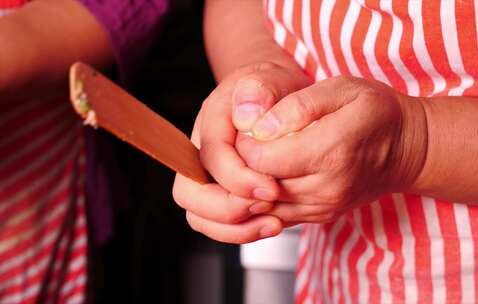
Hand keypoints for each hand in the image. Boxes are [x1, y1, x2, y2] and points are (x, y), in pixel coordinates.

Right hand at [172, 62, 311, 242]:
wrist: (276, 97)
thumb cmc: (273, 89)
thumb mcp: (271, 78)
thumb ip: (259, 90)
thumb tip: (247, 113)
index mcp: (210, 122)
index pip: (210, 158)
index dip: (238, 179)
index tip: (272, 188)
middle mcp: (201, 152)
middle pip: (190, 194)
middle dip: (228, 209)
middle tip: (267, 206)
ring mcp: (207, 176)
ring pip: (199, 216)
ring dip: (235, 228)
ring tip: (273, 223)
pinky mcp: (221, 194)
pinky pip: (218, 224)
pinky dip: (241, 232)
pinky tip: (272, 224)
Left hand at [235, 76, 426, 224]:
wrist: (405, 148)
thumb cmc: (374, 112)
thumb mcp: (341, 88)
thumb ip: (298, 105)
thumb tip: (260, 127)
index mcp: (330, 151)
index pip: (260, 159)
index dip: (245, 143)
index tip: (253, 127)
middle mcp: (327, 187)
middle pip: (259, 185)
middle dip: (246, 163)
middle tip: (255, 140)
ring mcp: (325, 206)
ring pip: (265, 204)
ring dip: (254, 183)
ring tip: (266, 155)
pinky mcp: (322, 216)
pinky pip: (279, 215)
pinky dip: (268, 198)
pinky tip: (276, 173)